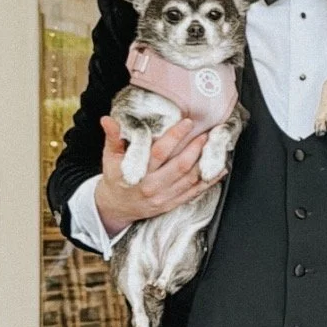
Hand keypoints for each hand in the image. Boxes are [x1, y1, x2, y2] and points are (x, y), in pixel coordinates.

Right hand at [94, 114, 223, 236]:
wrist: (116, 208)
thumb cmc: (115, 179)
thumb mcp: (110, 158)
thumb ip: (113, 138)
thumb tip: (107, 119)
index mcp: (139, 173)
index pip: (159, 152)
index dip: (175, 136)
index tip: (187, 123)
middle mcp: (153, 187)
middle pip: (180, 166)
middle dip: (196, 148)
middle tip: (207, 133)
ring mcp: (165, 198)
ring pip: (191, 180)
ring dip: (205, 163)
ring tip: (215, 147)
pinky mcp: (173, 204)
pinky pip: (194, 192)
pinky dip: (208, 181)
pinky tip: (219, 170)